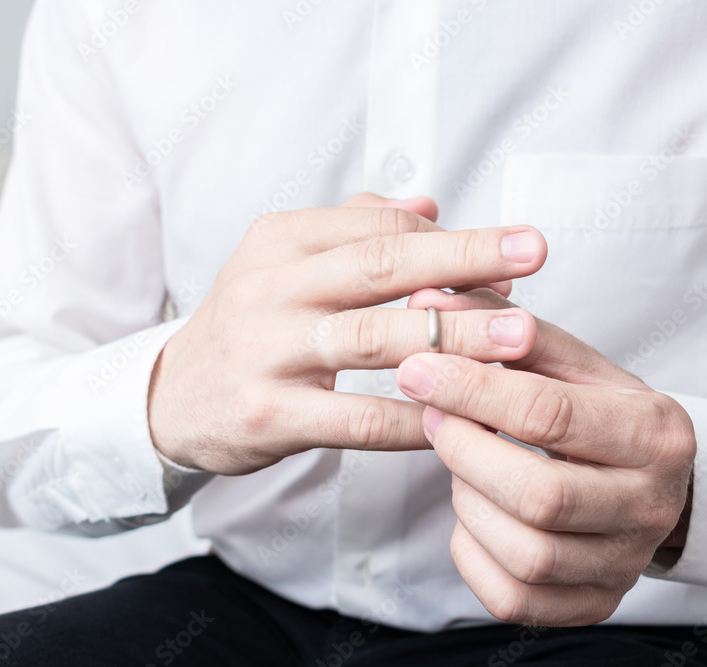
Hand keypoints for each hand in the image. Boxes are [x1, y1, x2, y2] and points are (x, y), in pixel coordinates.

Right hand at [148, 194, 546, 474]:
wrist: (170, 398)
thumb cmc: (245, 325)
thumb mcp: (279, 262)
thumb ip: (350, 228)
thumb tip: (430, 206)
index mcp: (276, 241)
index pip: (375, 226)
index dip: (449, 238)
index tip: (512, 252)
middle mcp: (266, 288)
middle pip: (378, 267)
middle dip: (463, 260)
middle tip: (535, 255)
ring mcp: (265, 353)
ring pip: (374, 339)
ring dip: (454, 337)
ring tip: (519, 338)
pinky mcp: (269, 416)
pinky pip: (359, 419)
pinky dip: (417, 417)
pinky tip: (463, 414)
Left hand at [397, 288, 696, 625]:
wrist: (647, 481)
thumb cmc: (595, 414)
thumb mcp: (565, 363)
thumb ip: (499, 328)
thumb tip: (425, 300)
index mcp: (654, 433)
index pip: (550, 414)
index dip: (469, 391)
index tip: (415, 369)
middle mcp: (650, 505)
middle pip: (538, 495)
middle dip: (465, 452)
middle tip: (433, 419)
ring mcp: (623, 564)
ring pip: (526, 552)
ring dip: (469, 502)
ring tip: (463, 464)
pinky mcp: (591, 603)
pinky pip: (512, 597)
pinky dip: (472, 555)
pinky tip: (473, 514)